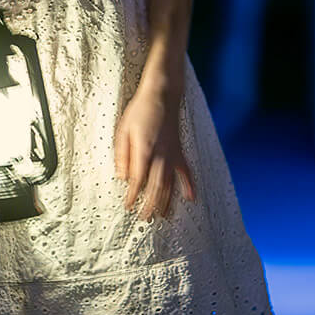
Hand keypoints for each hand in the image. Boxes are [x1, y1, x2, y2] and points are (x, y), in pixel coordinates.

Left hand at [114, 86, 196, 221]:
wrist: (162, 95)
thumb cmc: (140, 110)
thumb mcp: (123, 130)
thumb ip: (122, 155)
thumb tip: (122, 176)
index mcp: (145, 151)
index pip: (138, 181)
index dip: (133, 196)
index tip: (128, 207)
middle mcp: (161, 157)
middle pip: (156, 188)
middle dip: (150, 206)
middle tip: (145, 219)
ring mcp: (173, 155)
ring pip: (171, 184)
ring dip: (167, 203)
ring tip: (163, 218)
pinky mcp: (179, 151)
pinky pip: (187, 172)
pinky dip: (190, 186)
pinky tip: (191, 199)